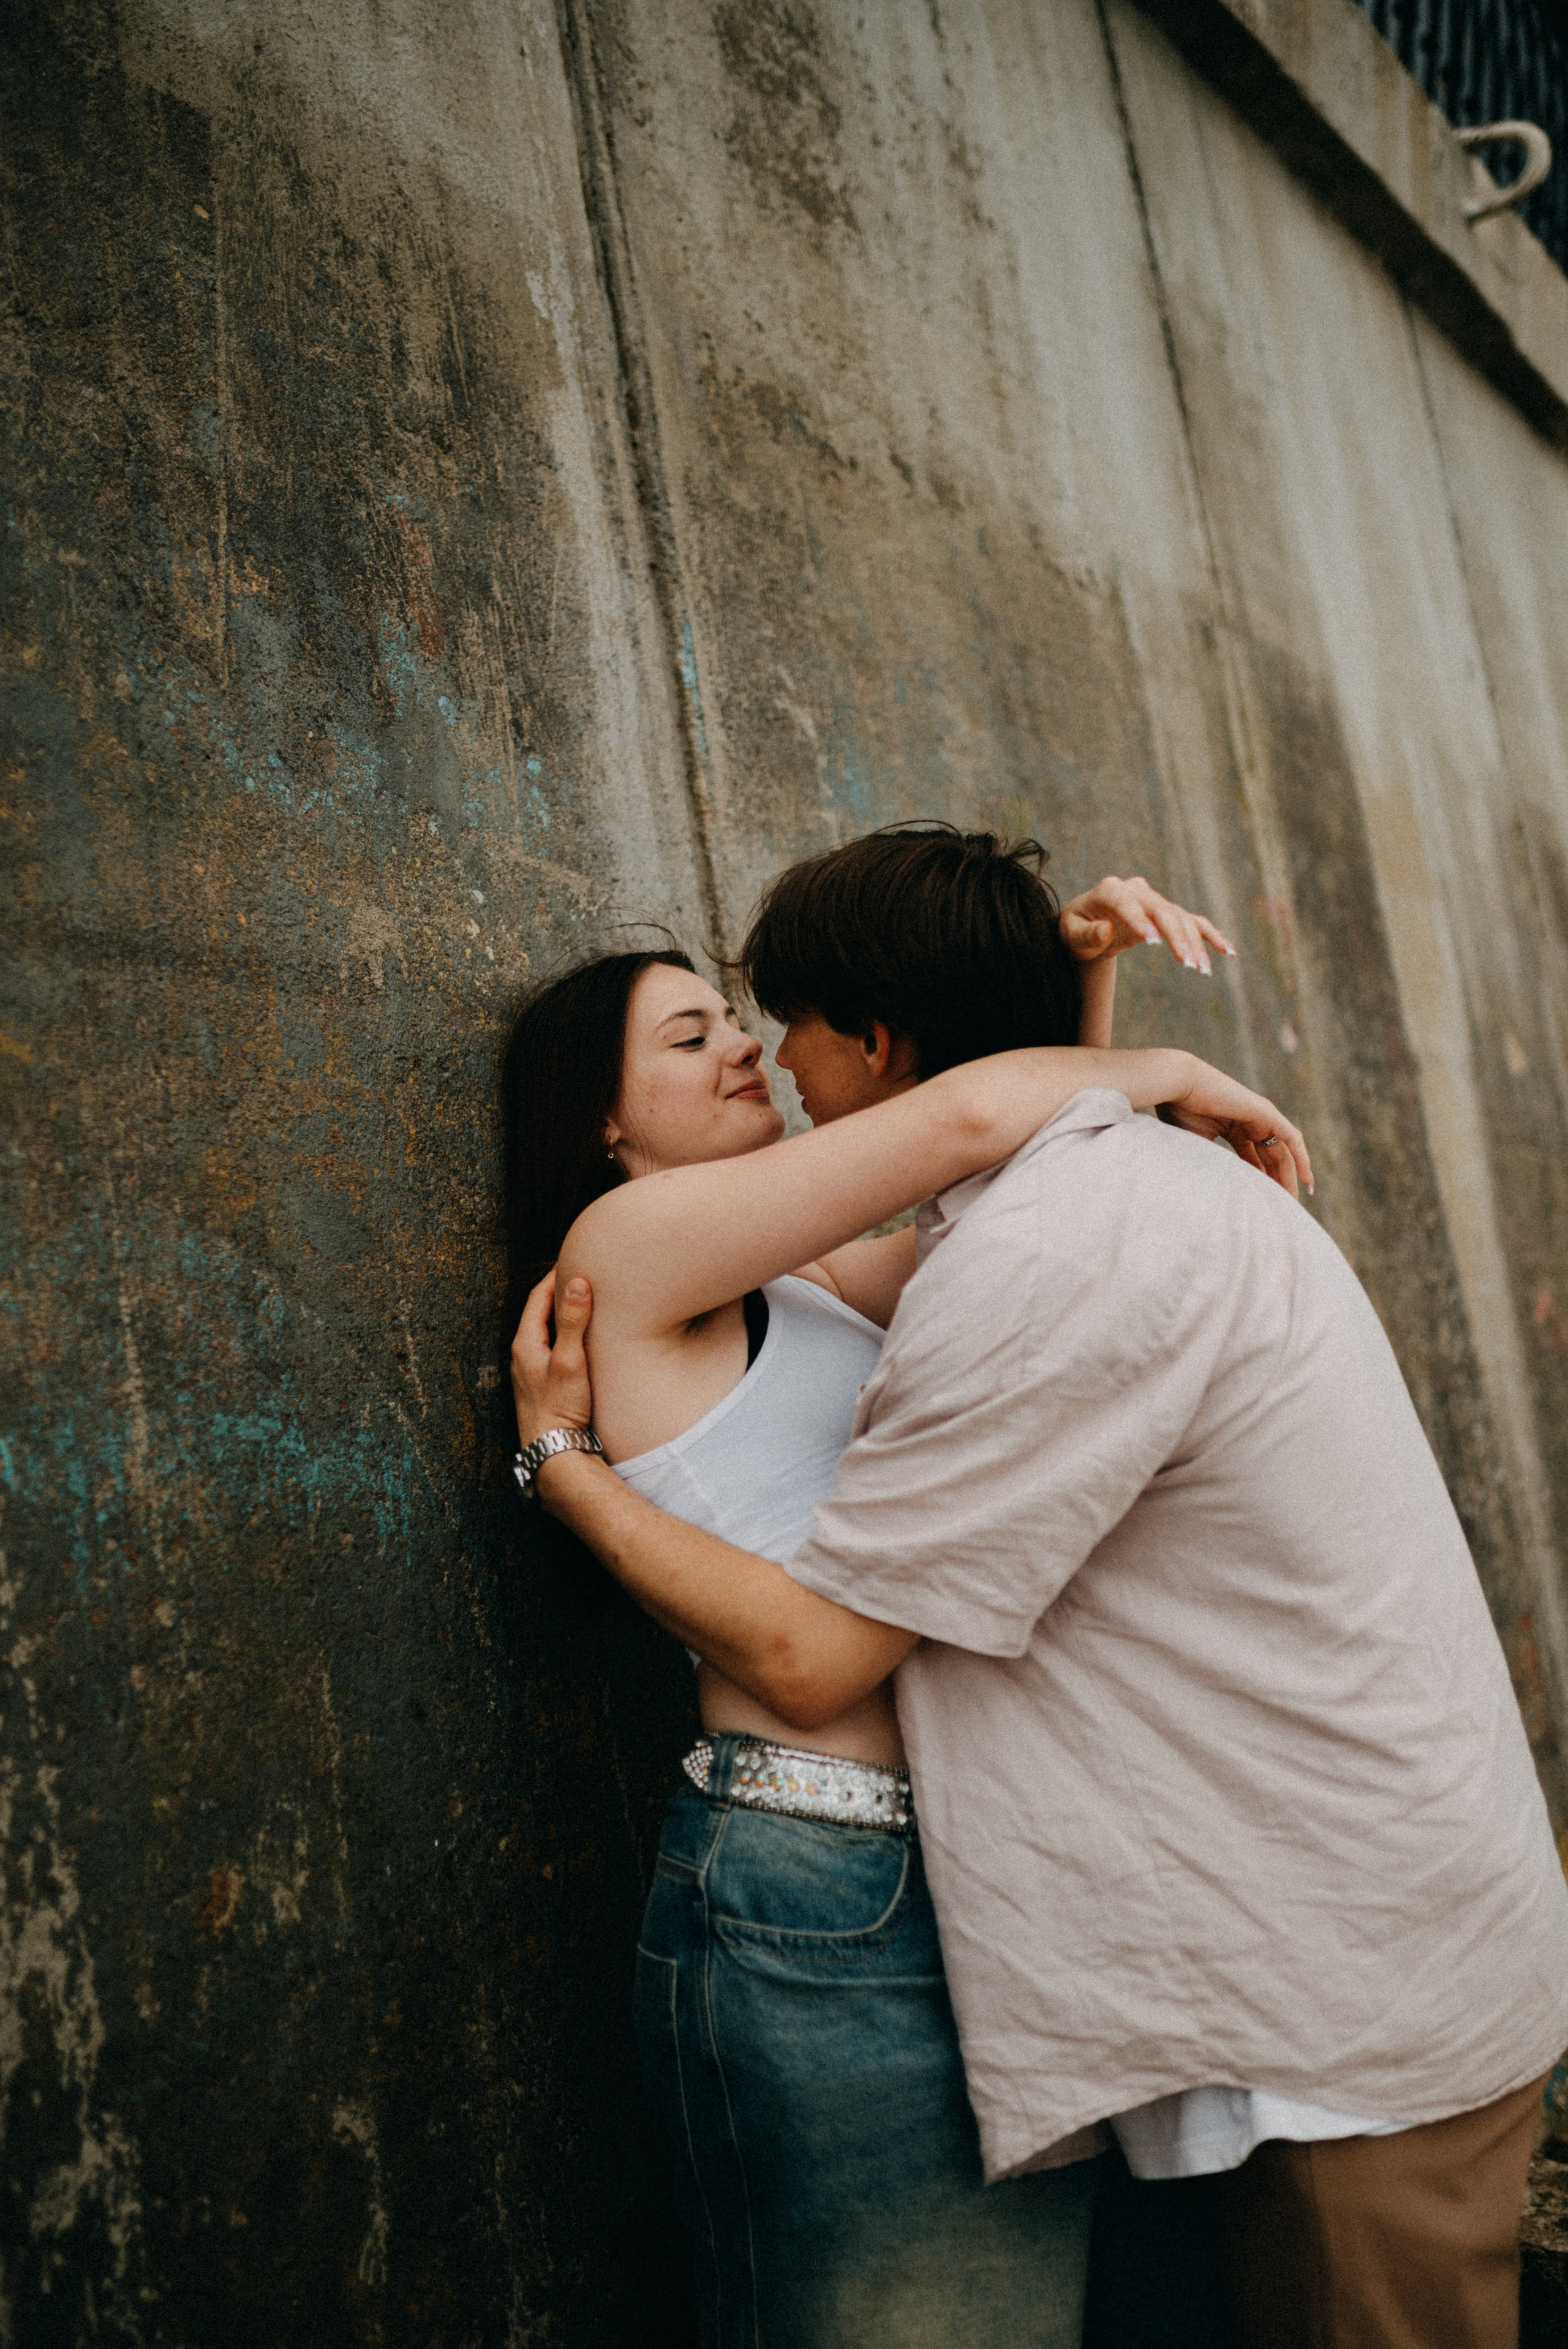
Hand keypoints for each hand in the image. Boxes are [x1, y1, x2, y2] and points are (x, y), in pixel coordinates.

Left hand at [510, 1270, 595, 1448]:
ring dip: (561, 1315)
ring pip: (544, 1332)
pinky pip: (550, 1349)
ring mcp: (530, 1371)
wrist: (553, 1452)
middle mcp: (522, 1355)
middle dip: (558, 1293)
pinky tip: (579, 1342)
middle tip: (581, 1276)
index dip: (555, 1277)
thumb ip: (572, 1321)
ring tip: (583, 1304)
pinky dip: (563, 1336)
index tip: (573, 1261)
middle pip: (539, 1313)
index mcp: (524, 1343)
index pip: (537, 1297)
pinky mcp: (541, 1385)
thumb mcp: (570, 1361)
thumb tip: (575, 1281)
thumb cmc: (560, 1409)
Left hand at [1061, 876, 1234, 975]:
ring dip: (1194, 943)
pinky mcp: (1166, 913)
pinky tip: (1227, 951)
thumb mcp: (1069, 935)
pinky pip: (1192, 921)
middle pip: (1161, 909)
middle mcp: (1135, 890)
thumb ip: (1085, 934)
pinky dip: (1209, 934)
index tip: (1153, 943)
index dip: (1140, 920)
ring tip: (1202, 971)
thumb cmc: (1074, 930)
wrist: (1086, 926)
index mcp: (1109, 890)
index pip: (1127, 902)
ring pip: (1180, 917)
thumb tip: (1106, 929)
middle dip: (1176, 936)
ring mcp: (1153, 900)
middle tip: (1187, 964)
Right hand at [1159, 1062, 1311, 1195]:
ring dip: (1289, 1177)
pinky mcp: (1267, 1113)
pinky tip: (1306, 1179)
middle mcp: (1249, 1121)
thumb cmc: (1178, 1112)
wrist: (1179, 1085)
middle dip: (1277, 1183)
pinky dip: (1302, 1159)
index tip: (1262, 1205)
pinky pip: (1292, 1139)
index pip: (1253, 1159)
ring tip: (1292, 1202)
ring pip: (1283, 1152)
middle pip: (1271, 1158)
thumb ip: (1211, 1166)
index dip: (1259, 1181)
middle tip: (1281, 1209)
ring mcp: (1260, 1115)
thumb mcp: (1196, 1146)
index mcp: (1232, 1126)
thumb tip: (1215, 1197)